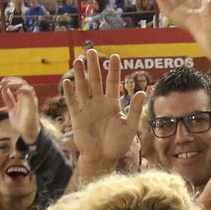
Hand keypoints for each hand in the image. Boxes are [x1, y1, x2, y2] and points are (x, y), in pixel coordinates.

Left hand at [0, 76, 40, 143]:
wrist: (27, 132)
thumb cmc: (21, 122)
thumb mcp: (11, 108)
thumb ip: (8, 100)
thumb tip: (3, 90)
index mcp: (22, 97)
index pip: (17, 83)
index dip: (9, 80)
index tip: (0, 83)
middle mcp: (27, 96)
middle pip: (21, 82)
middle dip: (10, 80)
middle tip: (1, 83)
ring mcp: (30, 99)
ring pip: (25, 85)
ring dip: (15, 83)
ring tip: (6, 85)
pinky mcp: (33, 104)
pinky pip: (30, 92)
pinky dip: (22, 89)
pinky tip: (14, 91)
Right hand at [64, 48, 144, 168]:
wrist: (103, 158)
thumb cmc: (118, 144)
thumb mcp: (130, 127)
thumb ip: (135, 110)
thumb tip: (143, 91)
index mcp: (112, 104)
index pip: (113, 82)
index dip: (113, 70)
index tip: (114, 56)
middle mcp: (98, 103)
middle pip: (95, 81)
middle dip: (93, 66)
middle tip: (91, 51)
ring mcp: (87, 109)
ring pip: (82, 88)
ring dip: (80, 75)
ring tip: (78, 60)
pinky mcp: (77, 118)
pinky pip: (72, 103)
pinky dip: (70, 93)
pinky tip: (67, 81)